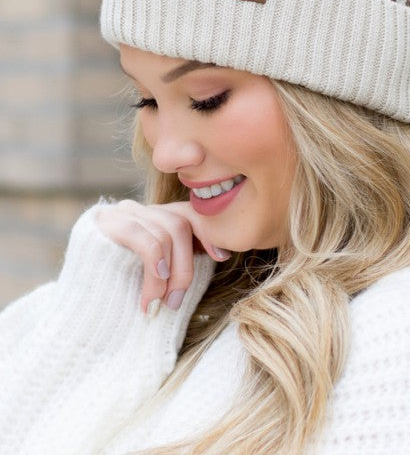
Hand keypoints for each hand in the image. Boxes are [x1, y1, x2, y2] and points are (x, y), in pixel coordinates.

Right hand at [95, 199, 230, 314]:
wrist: (76, 312)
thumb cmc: (121, 297)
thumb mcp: (157, 276)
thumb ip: (178, 259)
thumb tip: (221, 252)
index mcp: (151, 219)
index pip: (188, 213)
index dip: (208, 233)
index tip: (221, 258)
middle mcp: (138, 210)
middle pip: (179, 223)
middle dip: (186, 266)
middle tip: (176, 302)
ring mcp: (120, 213)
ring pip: (167, 232)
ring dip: (169, 275)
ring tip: (158, 305)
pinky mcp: (105, 223)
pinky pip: (147, 240)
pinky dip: (155, 267)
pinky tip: (151, 293)